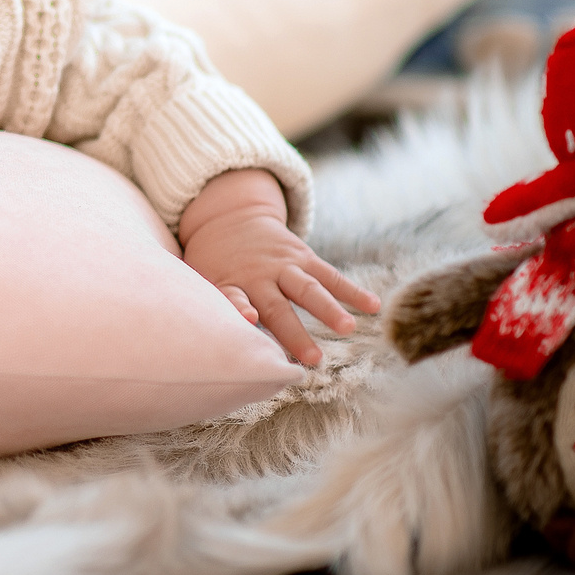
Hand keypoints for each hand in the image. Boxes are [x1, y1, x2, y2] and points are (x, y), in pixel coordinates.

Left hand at [177, 169, 377, 366]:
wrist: (230, 216)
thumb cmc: (215, 261)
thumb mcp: (202, 278)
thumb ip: (213, 305)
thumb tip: (207, 342)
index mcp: (229, 282)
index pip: (233, 297)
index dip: (240, 308)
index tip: (250, 320)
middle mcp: (259, 275)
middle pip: (277, 306)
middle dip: (294, 332)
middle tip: (313, 358)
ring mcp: (284, 265)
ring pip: (308, 289)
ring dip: (328, 309)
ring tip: (348, 328)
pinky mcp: (304, 258)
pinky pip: (330, 275)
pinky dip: (351, 290)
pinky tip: (373, 305)